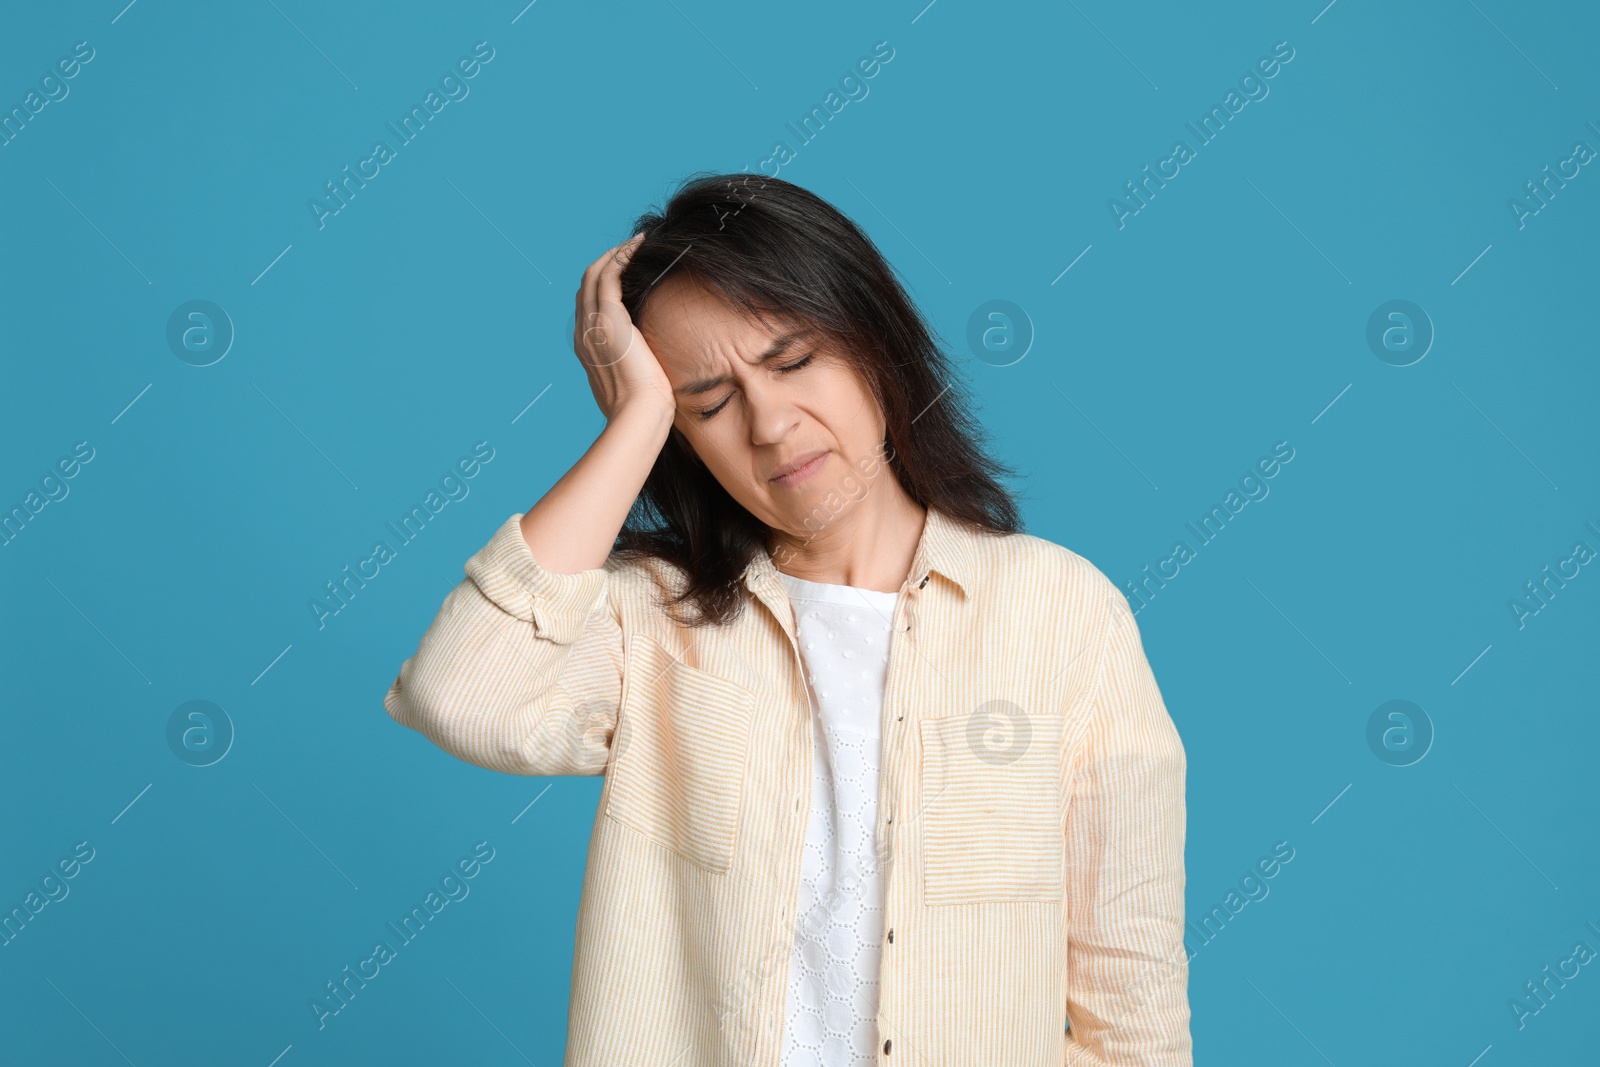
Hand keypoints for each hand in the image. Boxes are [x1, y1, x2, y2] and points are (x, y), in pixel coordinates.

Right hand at [573, 233, 675, 422]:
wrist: (638, 416)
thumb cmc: (643, 410)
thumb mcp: (633, 386)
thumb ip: (634, 368)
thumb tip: (650, 366)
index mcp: (587, 349)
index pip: (588, 306)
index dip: (603, 285)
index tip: (626, 273)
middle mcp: (583, 334)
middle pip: (586, 285)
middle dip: (606, 263)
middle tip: (630, 251)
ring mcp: (592, 325)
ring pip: (594, 275)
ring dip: (614, 254)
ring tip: (636, 243)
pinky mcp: (608, 318)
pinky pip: (609, 275)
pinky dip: (621, 256)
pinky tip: (638, 247)